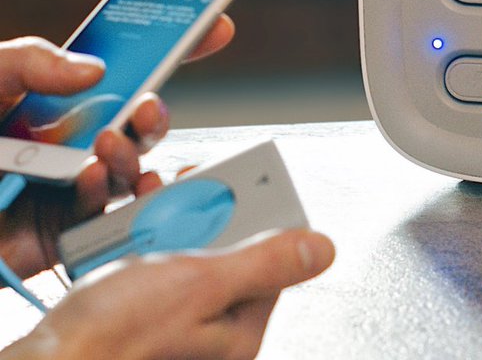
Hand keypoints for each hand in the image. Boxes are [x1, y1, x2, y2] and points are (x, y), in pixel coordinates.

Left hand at [0, 15, 235, 277]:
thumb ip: (30, 59)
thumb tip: (97, 69)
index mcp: (54, 100)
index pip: (126, 66)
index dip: (175, 45)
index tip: (216, 24)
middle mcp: (69, 141)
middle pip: (140, 122)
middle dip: (157, 112)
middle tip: (148, 106)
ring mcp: (68, 188)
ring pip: (133, 168)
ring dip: (134, 154)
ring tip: (108, 145)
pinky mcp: (60, 234)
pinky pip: (107, 215)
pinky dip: (107, 193)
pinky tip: (89, 178)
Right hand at [5, 229, 334, 359]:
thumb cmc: (115, 338)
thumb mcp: (201, 284)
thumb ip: (264, 262)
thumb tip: (322, 249)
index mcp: (238, 330)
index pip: (267, 258)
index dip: (252, 214)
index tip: (231, 187)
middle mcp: (209, 333)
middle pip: (223, 253)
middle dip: (200, 217)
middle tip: (178, 197)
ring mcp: (172, 327)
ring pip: (182, 257)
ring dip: (163, 227)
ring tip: (142, 217)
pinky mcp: (137, 321)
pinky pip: (148, 272)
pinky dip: (136, 250)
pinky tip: (121, 244)